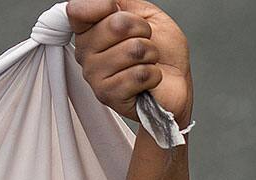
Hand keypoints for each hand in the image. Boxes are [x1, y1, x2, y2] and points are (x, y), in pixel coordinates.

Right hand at [68, 0, 191, 127]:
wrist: (176, 87)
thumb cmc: (164, 55)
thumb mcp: (149, 16)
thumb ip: (126, 1)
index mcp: (89, 30)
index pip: (79, 9)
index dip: (106, 6)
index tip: (119, 13)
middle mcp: (85, 51)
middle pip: (117, 25)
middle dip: (144, 31)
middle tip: (146, 44)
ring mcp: (94, 74)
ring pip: (133, 50)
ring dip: (151, 55)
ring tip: (147, 63)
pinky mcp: (108, 94)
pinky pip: (139, 74)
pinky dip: (154, 75)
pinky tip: (148, 80)